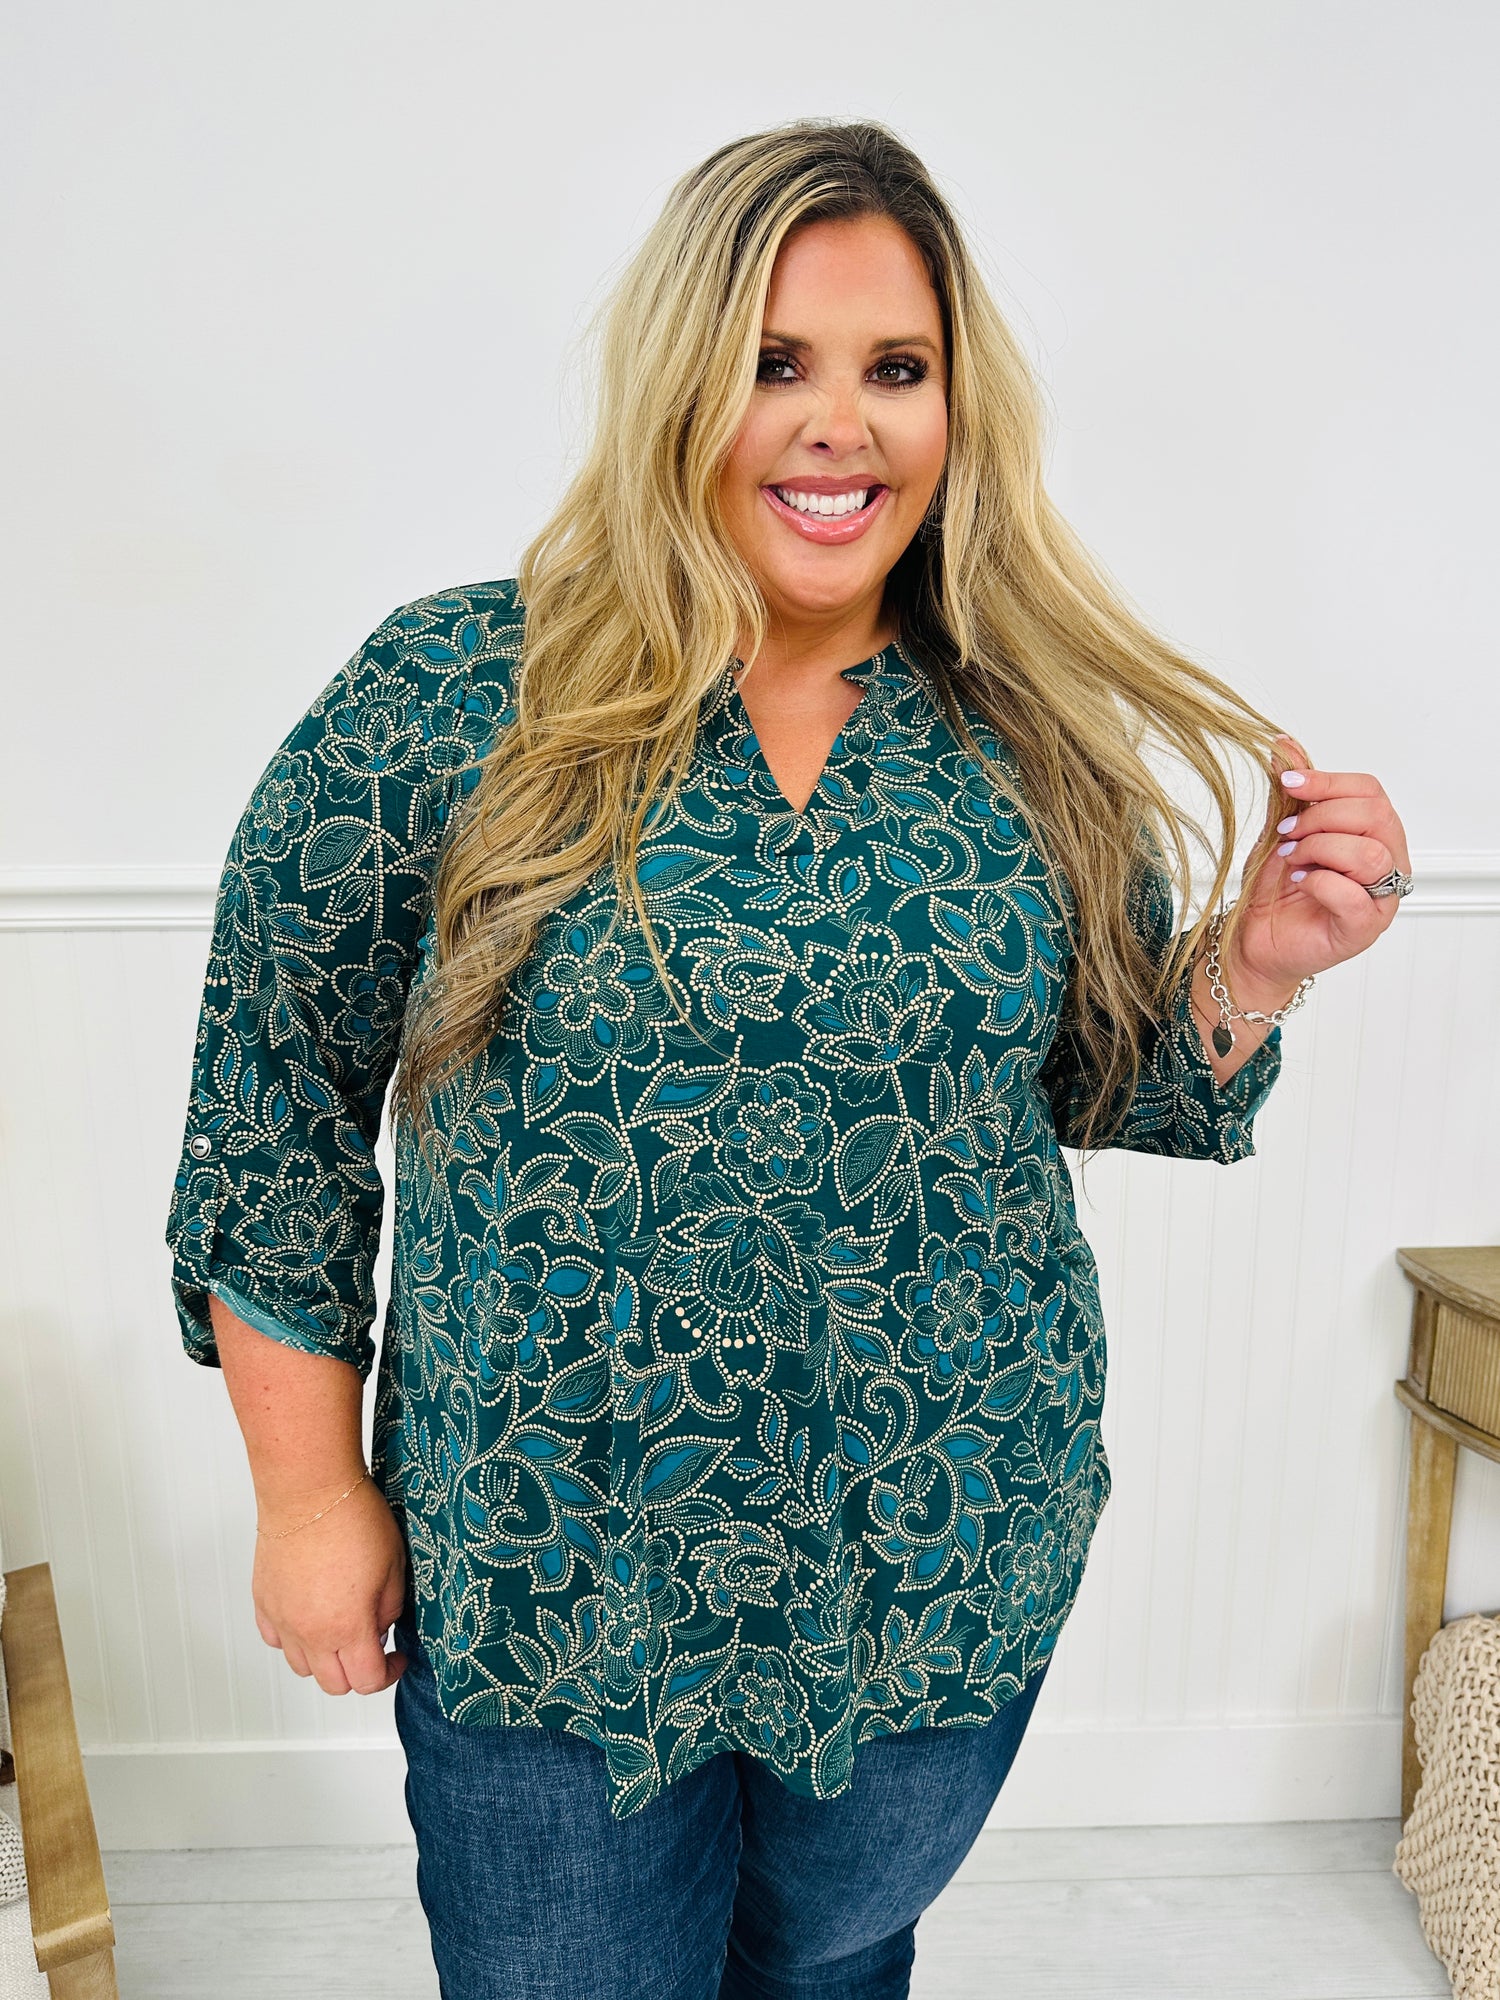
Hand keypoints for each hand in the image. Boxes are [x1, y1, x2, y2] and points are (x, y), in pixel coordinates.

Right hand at [251, 1475, 409, 1695]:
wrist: (309, 1489)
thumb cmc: (353, 1518)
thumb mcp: (395, 1566)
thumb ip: (391, 1608)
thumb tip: (381, 1628)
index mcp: (347, 1627)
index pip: (367, 1681)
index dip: (389, 1672)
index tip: (397, 1656)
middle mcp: (309, 1632)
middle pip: (333, 1684)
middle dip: (357, 1672)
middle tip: (371, 1645)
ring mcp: (282, 1619)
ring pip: (301, 1666)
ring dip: (323, 1658)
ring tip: (340, 1628)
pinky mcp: (263, 1601)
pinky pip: (275, 1639)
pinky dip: (293, 1639)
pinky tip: (310, 1617)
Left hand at [1227, 732, 1410, 1005]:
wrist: (1253, 939)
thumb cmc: (1275, 888)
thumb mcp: (1279, 829)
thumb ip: (1289, 791)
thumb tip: (1283, 744)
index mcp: (1374, 834)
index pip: (1370, 792)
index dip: (1329, 781)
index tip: (1289, 782)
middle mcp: (1388, 863)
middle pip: (1376, 817)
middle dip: (1322, 817)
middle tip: (1288, 832)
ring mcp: (1381, 899)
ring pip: (1371, 855)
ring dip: (1320, 849)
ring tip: (1292, 859)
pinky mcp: (1364, 930)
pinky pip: (1355, 898)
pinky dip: (1320, 883)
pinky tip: (1300, 882)